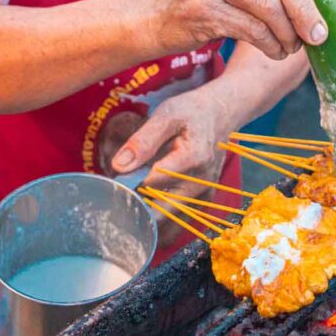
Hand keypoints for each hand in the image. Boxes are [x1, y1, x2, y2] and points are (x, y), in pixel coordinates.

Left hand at [112, 82, 237, 246]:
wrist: (221, 115)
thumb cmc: (191, 112)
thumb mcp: (167, 114)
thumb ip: (143, 140)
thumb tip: (119, 166)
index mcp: (192, 158)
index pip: (152, 184)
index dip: (129, 185)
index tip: (114, 183)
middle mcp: (201, 183)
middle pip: (160, 211)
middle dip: (135, 208)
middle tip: (118, 198)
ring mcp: (204, 195)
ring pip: (169, 223)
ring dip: (146, 219)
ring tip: (130, 203)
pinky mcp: (203, 202)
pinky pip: (178, 223)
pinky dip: (159, 222)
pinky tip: (146, 208)